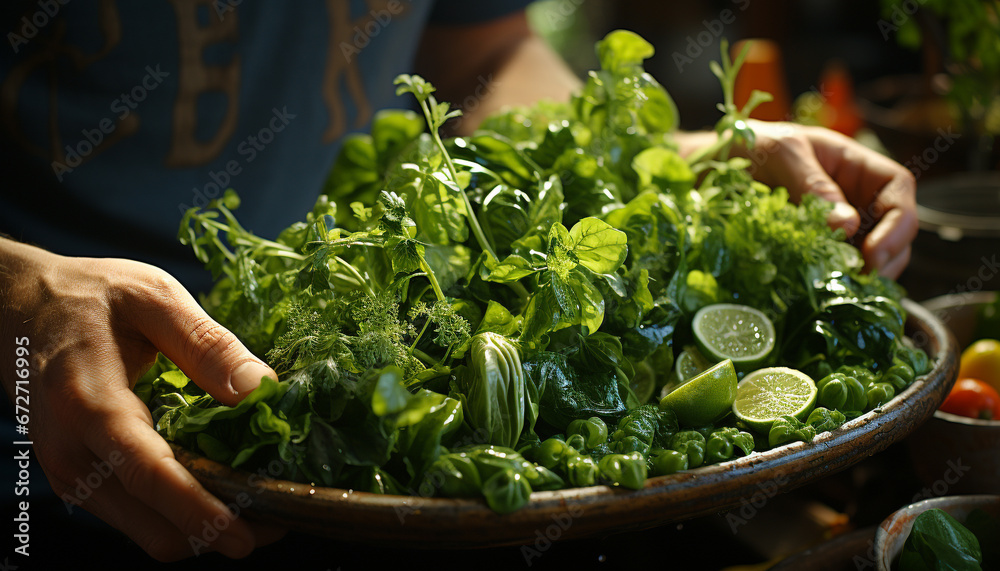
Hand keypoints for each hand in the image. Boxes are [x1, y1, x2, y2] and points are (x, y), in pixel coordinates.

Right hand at [0, 239, 284, 560]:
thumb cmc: (91, 296)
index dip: (199, 511)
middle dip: (218, 531)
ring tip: (260, 503)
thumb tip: (262, 390)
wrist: (19, 308)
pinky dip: (181, 516)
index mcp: (91, 402)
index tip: (248, 535)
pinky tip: (221, 488)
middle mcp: (73, 452)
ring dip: (203, 530)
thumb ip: (208, 345)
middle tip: (279, 514)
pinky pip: (137, 517)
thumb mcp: (155, 297)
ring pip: (147, 532)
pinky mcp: (80, 480)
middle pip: (151, 523)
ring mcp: (72, 472)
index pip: (148, 473)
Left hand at [735, 120, 917, 278]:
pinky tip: (822, 292)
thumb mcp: (781, 153)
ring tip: (840, 290)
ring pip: (872, 255)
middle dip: (885, 258)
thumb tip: (848, 224)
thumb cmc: (749, 145)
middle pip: (895, 229)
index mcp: (854, 164)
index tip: (875, 252)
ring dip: (865, 276)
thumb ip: (812, 184)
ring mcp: (839, 225)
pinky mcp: (817, 249)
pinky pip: (838, 268)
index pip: (898, 188)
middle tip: (857, 281)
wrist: (711, 166)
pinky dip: (837, 281)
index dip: (899, 222)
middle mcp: (854, 195)